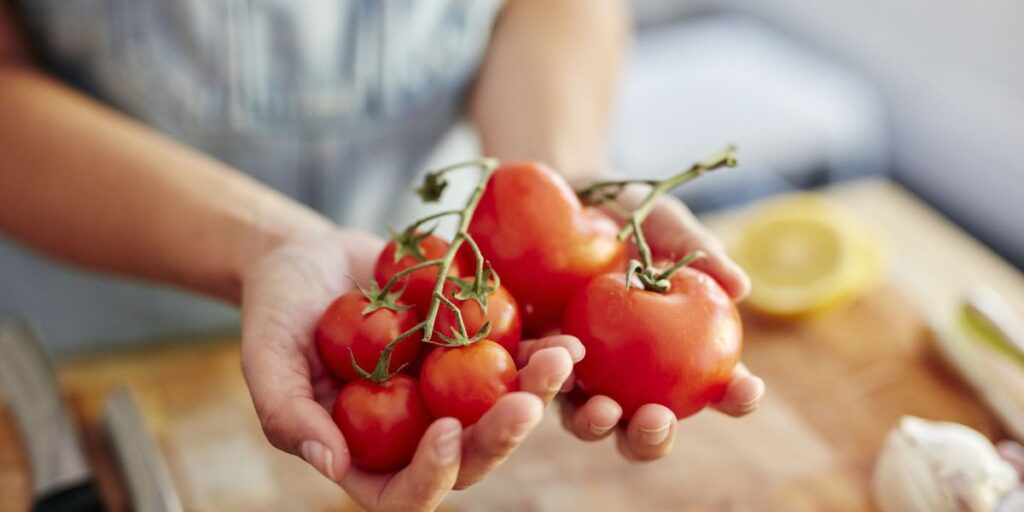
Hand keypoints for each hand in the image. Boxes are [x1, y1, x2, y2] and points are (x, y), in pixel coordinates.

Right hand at [238, 230, 579, 510]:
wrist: (307, 257)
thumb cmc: (275, 312)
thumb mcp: (266, 360)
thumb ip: (289, 415)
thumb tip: (332, 465)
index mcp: (367, 455)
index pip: (404, 493)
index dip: (431, 476)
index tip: (446, 432)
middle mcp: (416, 434)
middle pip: (469, 457)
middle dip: (502, 436)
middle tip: (526, 403)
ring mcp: (449, 395)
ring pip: (502, 412)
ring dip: (537, 393)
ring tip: (561, 360)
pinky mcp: (472, 353)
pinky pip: (513, 360)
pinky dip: (541, 351)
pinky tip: (566, 335)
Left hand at [559, 193, 765, 460]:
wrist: (559, 193)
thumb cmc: (625, 213)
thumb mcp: (662, 223)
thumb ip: (699, 252)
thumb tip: (741, 287)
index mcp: (675, 351)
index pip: (714, 388)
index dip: (736, 397)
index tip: (746, 389)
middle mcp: (628, 377)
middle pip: (645, 428)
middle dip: (653, 438)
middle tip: (656, 419)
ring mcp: (579, 374)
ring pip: (589, 422)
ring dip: (598, 425)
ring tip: (603, 409)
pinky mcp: (533, 360)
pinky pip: (538, 381)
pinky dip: (549, 380)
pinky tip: (559, 362)